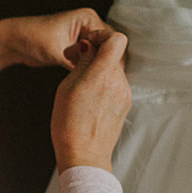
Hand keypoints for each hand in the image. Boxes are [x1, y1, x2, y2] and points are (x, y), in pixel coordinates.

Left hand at [0, 9, 108, 79]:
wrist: (13, 42)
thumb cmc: (32, 39)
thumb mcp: (59, 53)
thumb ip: (80, 63)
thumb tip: (97, 76)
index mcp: (88, 18)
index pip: (111, 39)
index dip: (111, 58)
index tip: (109, 75)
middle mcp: (89, 25)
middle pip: (109, 48)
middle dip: (106, 64)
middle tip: (105, 82)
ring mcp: (84, 36)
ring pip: (102, 56)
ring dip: (99, 68)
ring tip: (98, 84)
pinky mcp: (78, 48)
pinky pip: (92, 60)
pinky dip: (91, 70)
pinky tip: (91, 82)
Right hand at [50, 29, 131, 172]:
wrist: (84, 156)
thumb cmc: (69, 125)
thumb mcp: (67, 87)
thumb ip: (81, 63)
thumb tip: (89, 46)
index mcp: (103, 74)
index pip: (117, 39)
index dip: (103, 36)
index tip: (89, 43)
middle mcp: (119, 82)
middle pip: (115, 55)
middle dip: (98, 55)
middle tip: (79, 64)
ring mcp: (125, 94)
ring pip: (115, 71)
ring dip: (100, 71)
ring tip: (81, 86)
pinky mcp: (125, 105)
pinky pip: (116, 86)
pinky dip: (104, 85)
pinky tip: (90, 100)